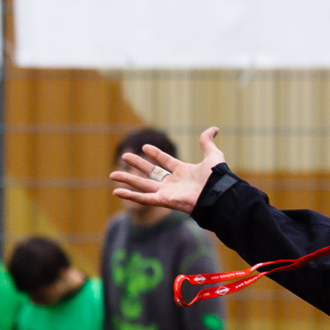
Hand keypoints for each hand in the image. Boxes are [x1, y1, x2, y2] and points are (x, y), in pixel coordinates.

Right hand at [110, 126, 227, 213]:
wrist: (216, 193)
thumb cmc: (216, 177)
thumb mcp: (213, 155)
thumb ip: (208, 142)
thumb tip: (214, 129)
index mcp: (183, 172)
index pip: (166, 161)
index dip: (156, 154)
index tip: (145, 147)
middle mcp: (173, 183)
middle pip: (151, 172)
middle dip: (137, 164)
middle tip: (124, 156)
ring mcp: (167, 192)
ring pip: (143, 185)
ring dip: (127, 180)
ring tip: (112, 175)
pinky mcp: (164, 201)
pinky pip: (144, 199)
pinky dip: (130, 195)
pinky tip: (116, 191)